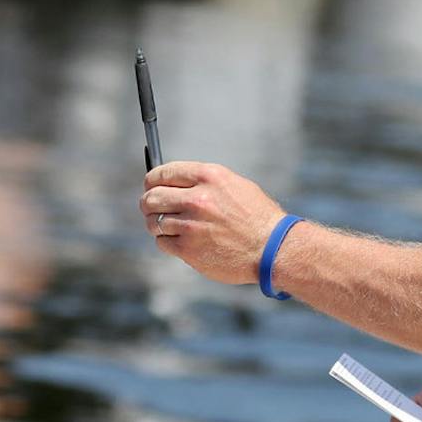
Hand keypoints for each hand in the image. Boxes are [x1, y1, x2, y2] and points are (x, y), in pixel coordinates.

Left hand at [139, 161, 285, 284]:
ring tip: (169, 227)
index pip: (163, 172)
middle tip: (151, 208)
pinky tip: (181, 242)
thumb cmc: (256, 217)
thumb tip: (174, 183)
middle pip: (151, 197)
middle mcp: (197, 198)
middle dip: (148, 203)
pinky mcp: (189, 249)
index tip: (150, 185)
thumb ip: (203, 182)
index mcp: (209, 177)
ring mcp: (191, 225)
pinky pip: (162, 242)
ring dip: (157, 225)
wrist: (273, 248)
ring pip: (153, 221)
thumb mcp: (233, 186)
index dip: (152, 180)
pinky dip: (167, 242)